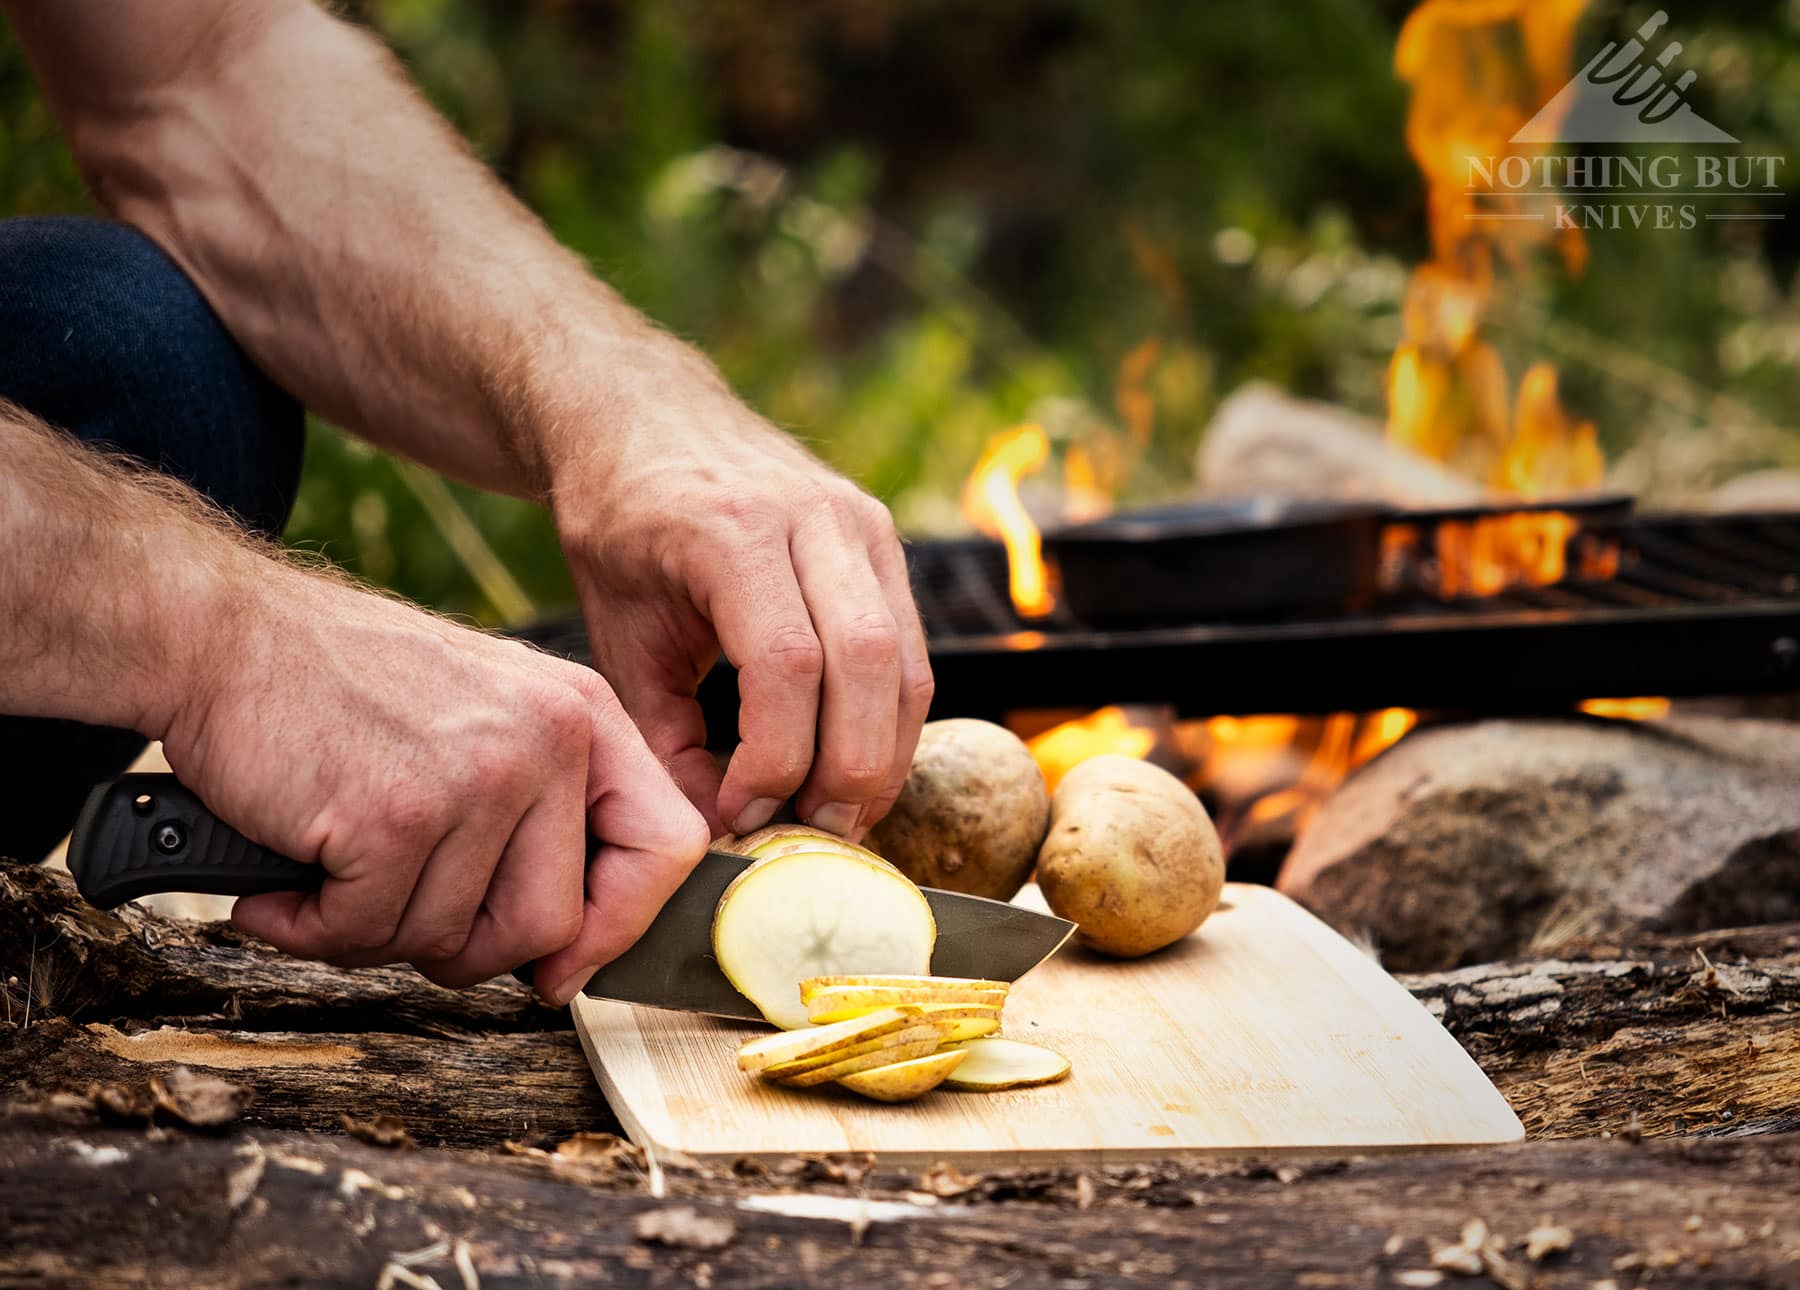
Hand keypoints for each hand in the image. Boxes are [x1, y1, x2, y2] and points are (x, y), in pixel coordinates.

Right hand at [160, 559, 708, 1004]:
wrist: (221, 634)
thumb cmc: (343, 686)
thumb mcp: (487, 713)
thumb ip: (543, 815)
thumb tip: (572, 957)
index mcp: (583, 714)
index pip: (668, 843)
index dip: (621, 922)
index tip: (566, 960)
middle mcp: (548, 739)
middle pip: (552, 923)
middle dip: (472, 952)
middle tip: (404, 917)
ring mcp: (477, 776)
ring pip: (452, 940)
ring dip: (376, 934)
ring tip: (336, 874)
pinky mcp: (396, 815)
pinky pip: (369, 933)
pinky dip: (313, 928)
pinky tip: (288, 883)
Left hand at [544, 344, 933, 841]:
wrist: (645, 416)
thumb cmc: (619, 526)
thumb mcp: (618, 633)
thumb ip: (664, 738)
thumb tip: (720, 831)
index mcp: (729, 529)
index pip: (785, 663)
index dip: (774, 758)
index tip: (738, 813)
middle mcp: (812, 516)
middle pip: (865, 664)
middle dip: (846, 771)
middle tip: (806, 835)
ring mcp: (860, 522)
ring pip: (906, 664)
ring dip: (882, 757)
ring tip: (836, 816)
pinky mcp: (884, 539)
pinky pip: (910, 650)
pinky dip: (890, 721)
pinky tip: (852, 766)